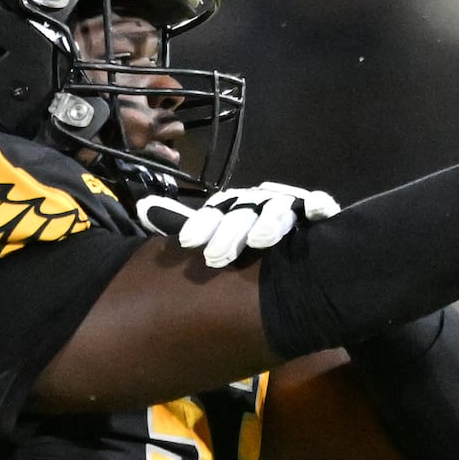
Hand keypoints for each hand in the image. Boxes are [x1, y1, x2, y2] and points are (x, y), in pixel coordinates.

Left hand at [154, 181, 338, 271]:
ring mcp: (286, 203)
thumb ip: (181, 222)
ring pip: (276, 209)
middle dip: (230, 233)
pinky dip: (316, 206)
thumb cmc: (246, 232)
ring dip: (270, 221)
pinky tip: (316, 214)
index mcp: (231, 206)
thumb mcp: (213, 227)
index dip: (202, 224)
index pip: (213, 212)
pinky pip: (316, 205)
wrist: (292, 233)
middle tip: (216, 258)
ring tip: (261, 240)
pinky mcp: (314, 209)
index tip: (188, 242)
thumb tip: (142, 208)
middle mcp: (257, 201)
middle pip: (242, 212)